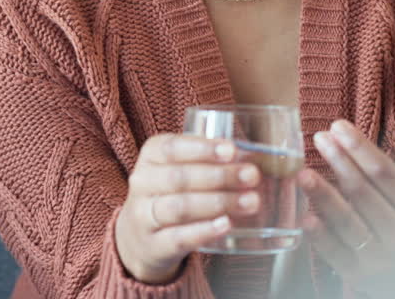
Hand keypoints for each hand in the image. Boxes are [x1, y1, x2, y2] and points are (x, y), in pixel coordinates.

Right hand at [116, 134, 261, 283]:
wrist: (142, 237)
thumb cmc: (173, 192)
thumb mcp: (183, 168)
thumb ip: (212, 161)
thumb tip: (252, 159)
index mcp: (151, 154)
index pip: (172, 148)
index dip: (203, 149)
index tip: (232, 150)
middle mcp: (142, 182)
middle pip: (179, 178)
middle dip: (219, 176)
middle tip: (252, 176)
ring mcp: (143, 216)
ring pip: (180, 207)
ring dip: (218, 203)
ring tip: (250, 201)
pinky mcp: (153, 245)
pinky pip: (179, 238)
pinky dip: (204, 231)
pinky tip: (226, 224)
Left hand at [300, 120, 394, 294]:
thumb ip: (379, 175)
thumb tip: (338, 135)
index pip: (386, 173)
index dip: (359, 147)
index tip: (337, 126)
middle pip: (364, 193)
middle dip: (339, 161)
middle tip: (319, 138)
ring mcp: (381, 258)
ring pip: (348, 222)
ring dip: (323, 196)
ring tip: (303, 173)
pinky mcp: (359, 276)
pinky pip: (336, 253)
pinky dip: (320, 235)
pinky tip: (306, 217)